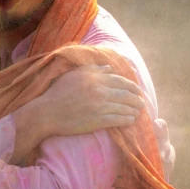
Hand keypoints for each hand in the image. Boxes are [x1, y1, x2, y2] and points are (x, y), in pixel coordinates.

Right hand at [11, 65, 144, 161]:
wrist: (47, 112)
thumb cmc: (58, 92)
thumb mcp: (74, 75)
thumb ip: (93, 70)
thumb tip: (109, 68)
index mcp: (95, 78)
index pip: (121, 80)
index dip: (132, 86)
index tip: (137, 90)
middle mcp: (100, 90)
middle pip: (126, 94)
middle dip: (137, 99)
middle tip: (142, 102)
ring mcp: (100, 106)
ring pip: (125, 107)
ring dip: (135, 110)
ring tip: (138, 112)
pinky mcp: (99, 120)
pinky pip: (119, 119)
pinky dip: (128, 120)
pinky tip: (131, 120)